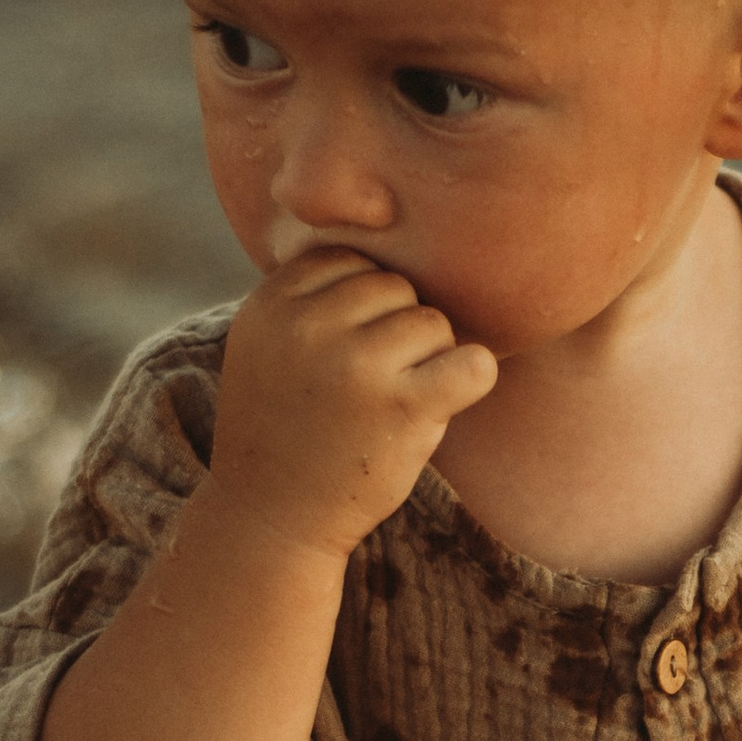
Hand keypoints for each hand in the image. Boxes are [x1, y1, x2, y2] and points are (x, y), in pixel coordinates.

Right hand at [209, 246, 499, 563]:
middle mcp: (308, 326)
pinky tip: (444, 403)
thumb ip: (308, 294)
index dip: (365, 305)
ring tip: (395, 404)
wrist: (269, 518)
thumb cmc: (283, 427)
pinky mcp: (402, 408)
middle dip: (399, 332)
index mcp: (272, 303)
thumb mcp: (268, 345)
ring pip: (434, 322)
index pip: (350, 260)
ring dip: (430, 361)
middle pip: (398, 287)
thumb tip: (380, 221)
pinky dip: (471, 380)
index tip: (350, 351)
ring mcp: (355, 365)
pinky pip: (474, 362)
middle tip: (376, 386)